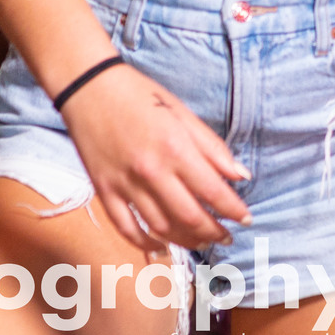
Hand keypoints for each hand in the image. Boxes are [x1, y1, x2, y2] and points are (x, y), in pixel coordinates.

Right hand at [62, 62, 252, 255]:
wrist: (88, 87)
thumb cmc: (139, 94)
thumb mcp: (182, 113)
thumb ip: (212, 147)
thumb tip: (241, 175)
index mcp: (175, 148)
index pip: (213, 191)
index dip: (234, 210)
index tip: (246, 219)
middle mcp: (151, 171)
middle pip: (190, 217)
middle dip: (214, 232)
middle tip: (226, 237)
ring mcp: (125, 184)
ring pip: (161, 227)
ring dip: (186, 240)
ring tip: (202, 242)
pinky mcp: (104, 191)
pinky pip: (126, 227)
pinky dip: (145, 243)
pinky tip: (161, 247)